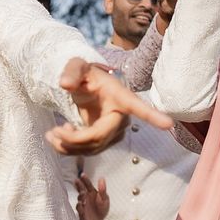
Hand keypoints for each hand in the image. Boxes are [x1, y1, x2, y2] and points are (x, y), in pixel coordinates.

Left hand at [45, 59, 172, 154]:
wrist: (86, 87)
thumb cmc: (86, 75)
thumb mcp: (77, 67)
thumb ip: (72, 72)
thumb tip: (65, 84)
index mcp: (121, 98)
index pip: (138, 107)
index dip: (153, 116)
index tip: (168, 124)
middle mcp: (122, 118)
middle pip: (99, 138)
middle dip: (73, 140)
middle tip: (53, 130)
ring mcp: (114, 133)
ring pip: (92, 149)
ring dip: (67, 146)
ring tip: (51, 133)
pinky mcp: (105, 141)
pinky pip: (87, 151)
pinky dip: (68, 149)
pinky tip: (57, 138)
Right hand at [75, 173, 109, 219]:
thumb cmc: (101, 209)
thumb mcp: (104, 199)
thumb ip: (102, 190)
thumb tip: (102, 178)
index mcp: (91, 192)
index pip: (87, 184)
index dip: (85, 179)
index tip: (82, 174)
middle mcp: (85, 197)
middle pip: (81, 189)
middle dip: (79, 185)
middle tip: (77, 181)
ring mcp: (82, 204)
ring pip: (79, 198)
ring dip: (80, 195)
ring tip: (83, 193)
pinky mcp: (81, 212)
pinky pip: (79, 208)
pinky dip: (79, 206)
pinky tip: (81, 203)